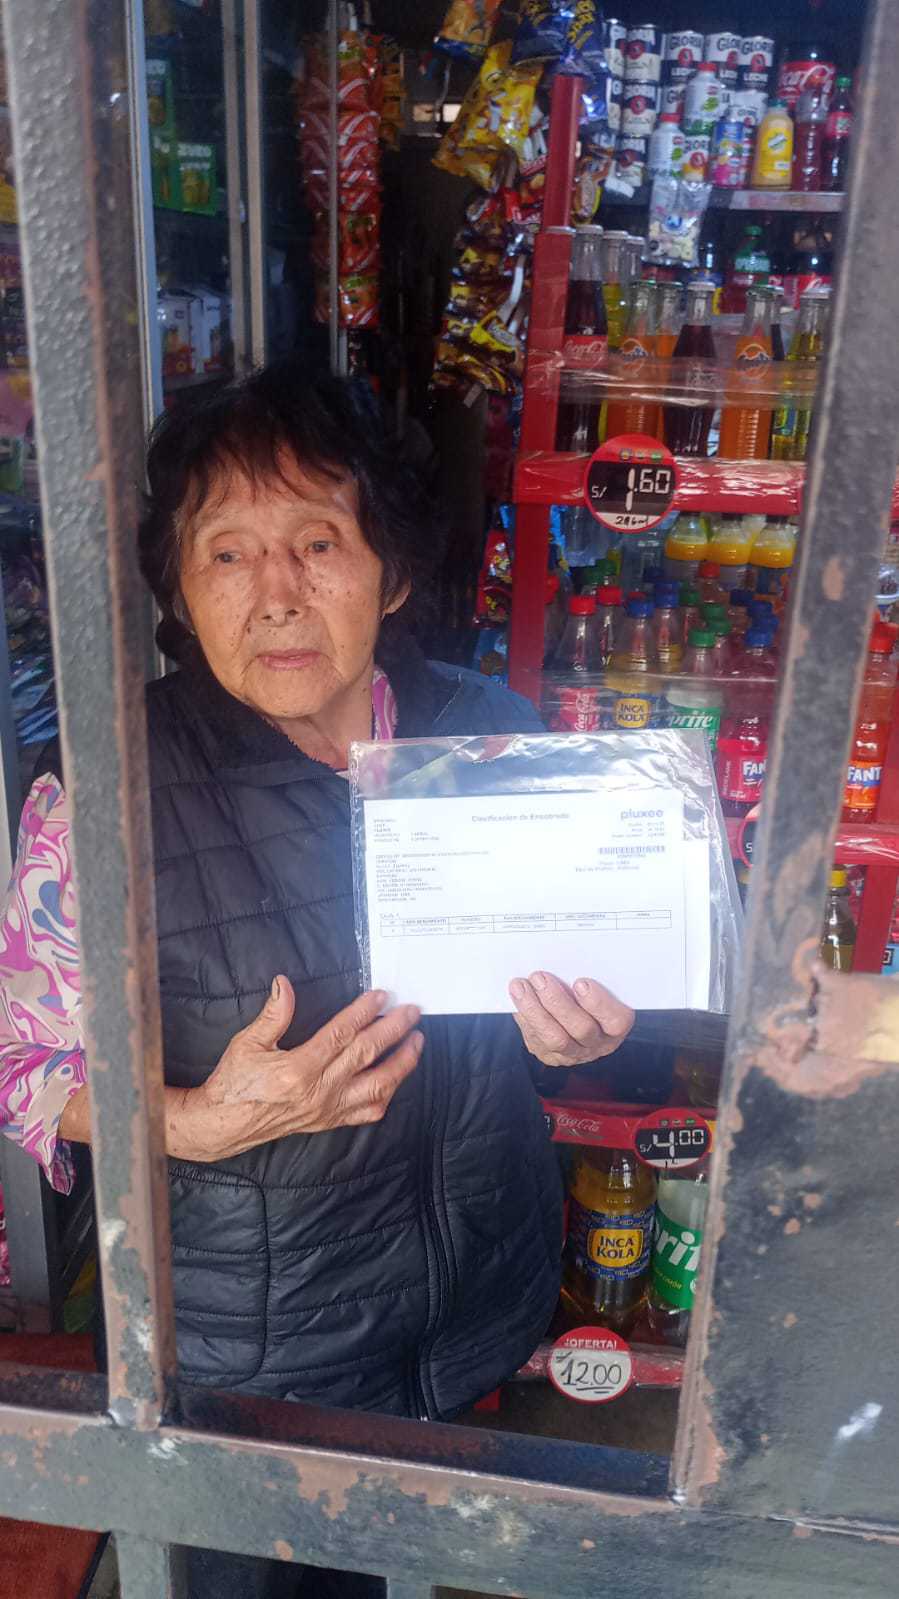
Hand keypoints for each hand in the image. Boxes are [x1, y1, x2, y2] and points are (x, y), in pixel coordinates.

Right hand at [190, 978, 423, 1158]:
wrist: (224, 1125)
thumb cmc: (234, 1083)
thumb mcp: (247, 1043)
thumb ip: (273, 1014)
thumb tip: (285, 984)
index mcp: (298, 1070)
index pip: (341, 1035)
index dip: (364, 1012)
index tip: (381, 995)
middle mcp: (319, 1091)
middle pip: (367, 1055)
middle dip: (394, 1030)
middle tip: (411, 1011)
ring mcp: (327, 1109)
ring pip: (377, 1087)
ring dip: (402, 1064)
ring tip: (416, 1042)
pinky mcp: (328, 1121)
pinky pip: (366, 1113)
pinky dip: (386, 1095)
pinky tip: (396, 1080)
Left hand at [509, 972, 633, 1067]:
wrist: (571, 1014)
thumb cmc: (585, 994)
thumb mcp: (597, 986)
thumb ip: (586, 981)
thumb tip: (564, 962)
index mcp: (616, 1025)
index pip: (615, 1021)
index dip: (598, 1003)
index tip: (580, 983)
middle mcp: (598, 1043)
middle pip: (581, 1029)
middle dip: (558, 1002)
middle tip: (540, 978)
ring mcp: (574, 1053)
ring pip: (555, 1039)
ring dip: (534, 1010)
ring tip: (521, 987)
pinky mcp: (550, 1055)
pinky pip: (536, 1039)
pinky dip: (525, 1017)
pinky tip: (518, 998)